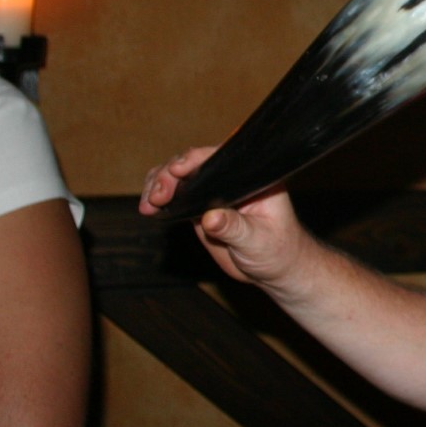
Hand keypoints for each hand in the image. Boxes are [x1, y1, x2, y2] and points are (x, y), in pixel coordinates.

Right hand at [140, 148, 316, 296]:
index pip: (222, 157)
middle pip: (194, 163)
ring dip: (158, 183)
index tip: (179, 169)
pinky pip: (175, 195)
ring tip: (149, 203)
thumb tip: (210, 218)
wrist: (274, 269)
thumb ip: (235, 228)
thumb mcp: (258, 241)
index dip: (197, 158)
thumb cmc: (278, 250)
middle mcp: (231, 178)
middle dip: (170, 174)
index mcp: (254, 176)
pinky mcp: (199, 206)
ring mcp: (213, 191)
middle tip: (159, 195)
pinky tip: (147, 208)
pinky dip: (158, 198)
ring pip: (179, 176)